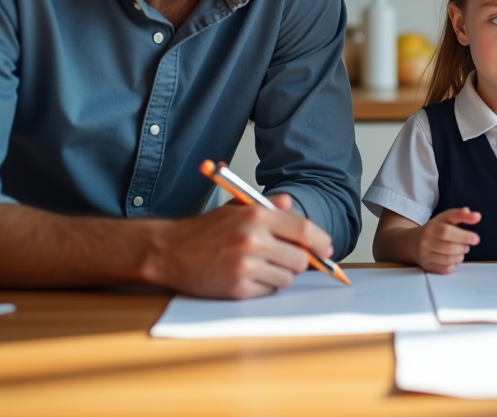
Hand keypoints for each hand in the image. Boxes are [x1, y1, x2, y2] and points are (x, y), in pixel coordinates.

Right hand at [151, 194, 332, 298]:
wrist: (169, 251)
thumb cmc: (204, 231)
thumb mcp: (236, 209)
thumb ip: (267, 207)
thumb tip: (291, 205)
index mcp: (257, 216)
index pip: (304, 229)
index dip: (320, 241)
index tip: (327, 249)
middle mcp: (254, 240)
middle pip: (300, 259)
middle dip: (298, 261)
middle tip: (283, 259)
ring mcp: (246, 266)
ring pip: (287, 277)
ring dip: (280, 274)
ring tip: (258, 266)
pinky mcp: (238, 288)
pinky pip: (269, 291)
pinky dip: (263, 286)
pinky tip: (245, 276)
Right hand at [416, 207, 480, 273]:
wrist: (414, 243)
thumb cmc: (435, 229)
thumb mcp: (446, 218)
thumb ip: (460, 215)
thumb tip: (477, 216)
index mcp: (431, 227)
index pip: (446, 232)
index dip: (463, 236)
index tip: (476, 239)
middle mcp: (425, 242)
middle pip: (449, 248)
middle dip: (463, 247)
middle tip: (467, 245)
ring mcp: (425, 255)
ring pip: (448, 260)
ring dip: (460, 256)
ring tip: (461, 250)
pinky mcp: (427, 267)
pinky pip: (445, 269)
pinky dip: (454, 264)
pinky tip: (453, 258)